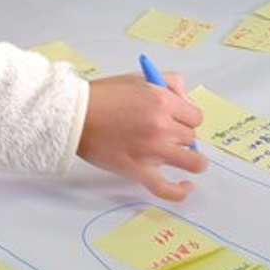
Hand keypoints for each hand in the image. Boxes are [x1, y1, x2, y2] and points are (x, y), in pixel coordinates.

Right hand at [77, 72, 208, 200]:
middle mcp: (161, 126)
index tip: (176, 120)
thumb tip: (186, 102)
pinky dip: (180, 191)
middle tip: (163, 133)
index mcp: (162, 101)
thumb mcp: (139, 78)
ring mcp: (151, 151)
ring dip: (189, 159)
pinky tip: (185, 186)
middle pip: (191, 137)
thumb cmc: (102, 97)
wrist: (73, 116)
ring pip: (192, 161)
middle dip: (180, 135)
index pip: (195, 117)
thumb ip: (170, 84)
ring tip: (178, 156)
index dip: (186, 118)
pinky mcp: (138, 171)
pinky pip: (168, 189)